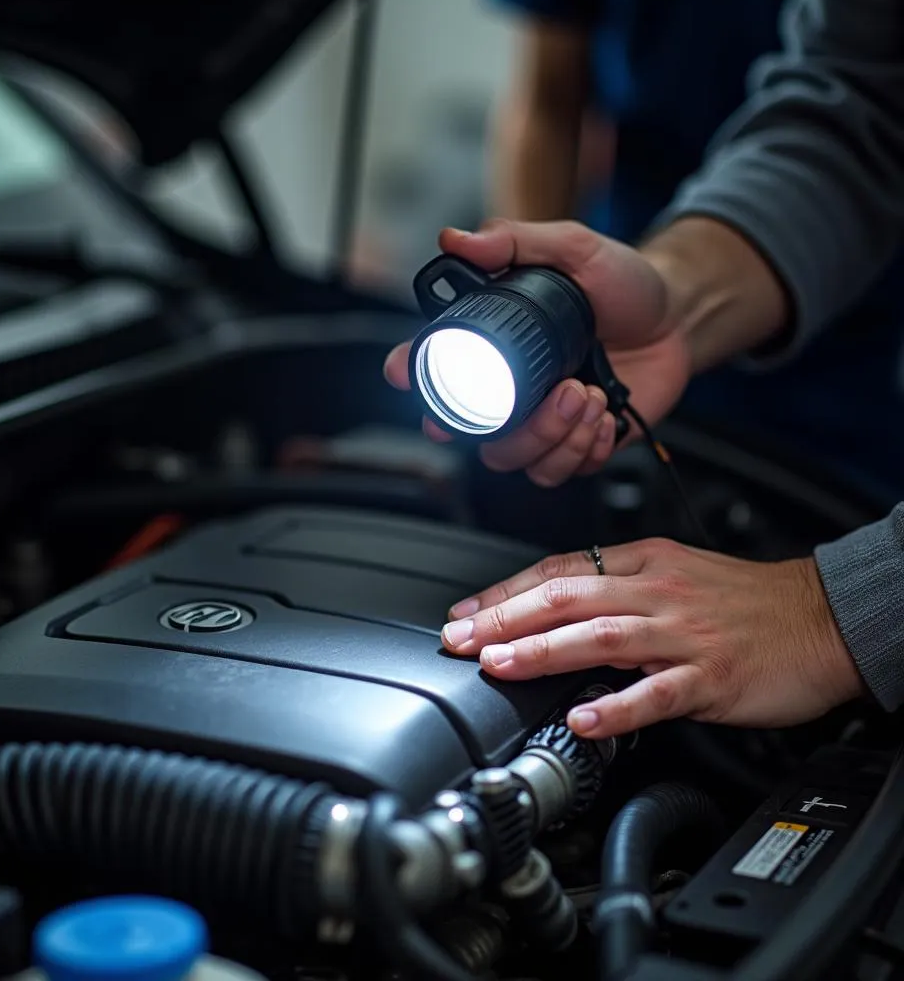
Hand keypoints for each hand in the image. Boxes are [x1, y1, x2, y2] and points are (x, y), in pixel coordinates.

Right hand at [384, 220, 692, 485]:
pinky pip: (561, 471)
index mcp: (495, 346)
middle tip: (560, 391)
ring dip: (557, 436)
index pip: (434, 370)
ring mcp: (540, 422)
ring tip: (591, 394)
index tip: (409, 376)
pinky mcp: (575, 445)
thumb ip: (514, 240)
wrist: (677, 319)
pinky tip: (605, 414)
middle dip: (516, 428)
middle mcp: (509, 391)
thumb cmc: (623, 284)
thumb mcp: (572, 248)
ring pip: (518, 461)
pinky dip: (585, 448)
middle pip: (475, 436)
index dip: (413, 377)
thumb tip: (456, 238)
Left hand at [439, 539, 863, 738]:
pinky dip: (616, 705)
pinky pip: (657, 692)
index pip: (559, 570)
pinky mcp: (712, 675)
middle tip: (458, 638)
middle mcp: (657, 591)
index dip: (505, 591)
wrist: (821, 615)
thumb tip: (555, 609)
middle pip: (567, 597)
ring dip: (543, 650)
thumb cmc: (745, 598)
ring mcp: (683, 634)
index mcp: (644, 562)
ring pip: (601, 635)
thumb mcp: (674, 572)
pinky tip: (582, 717)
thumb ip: (617, 588)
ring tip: (498, 666)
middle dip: (504, 618)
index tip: (465, 612)